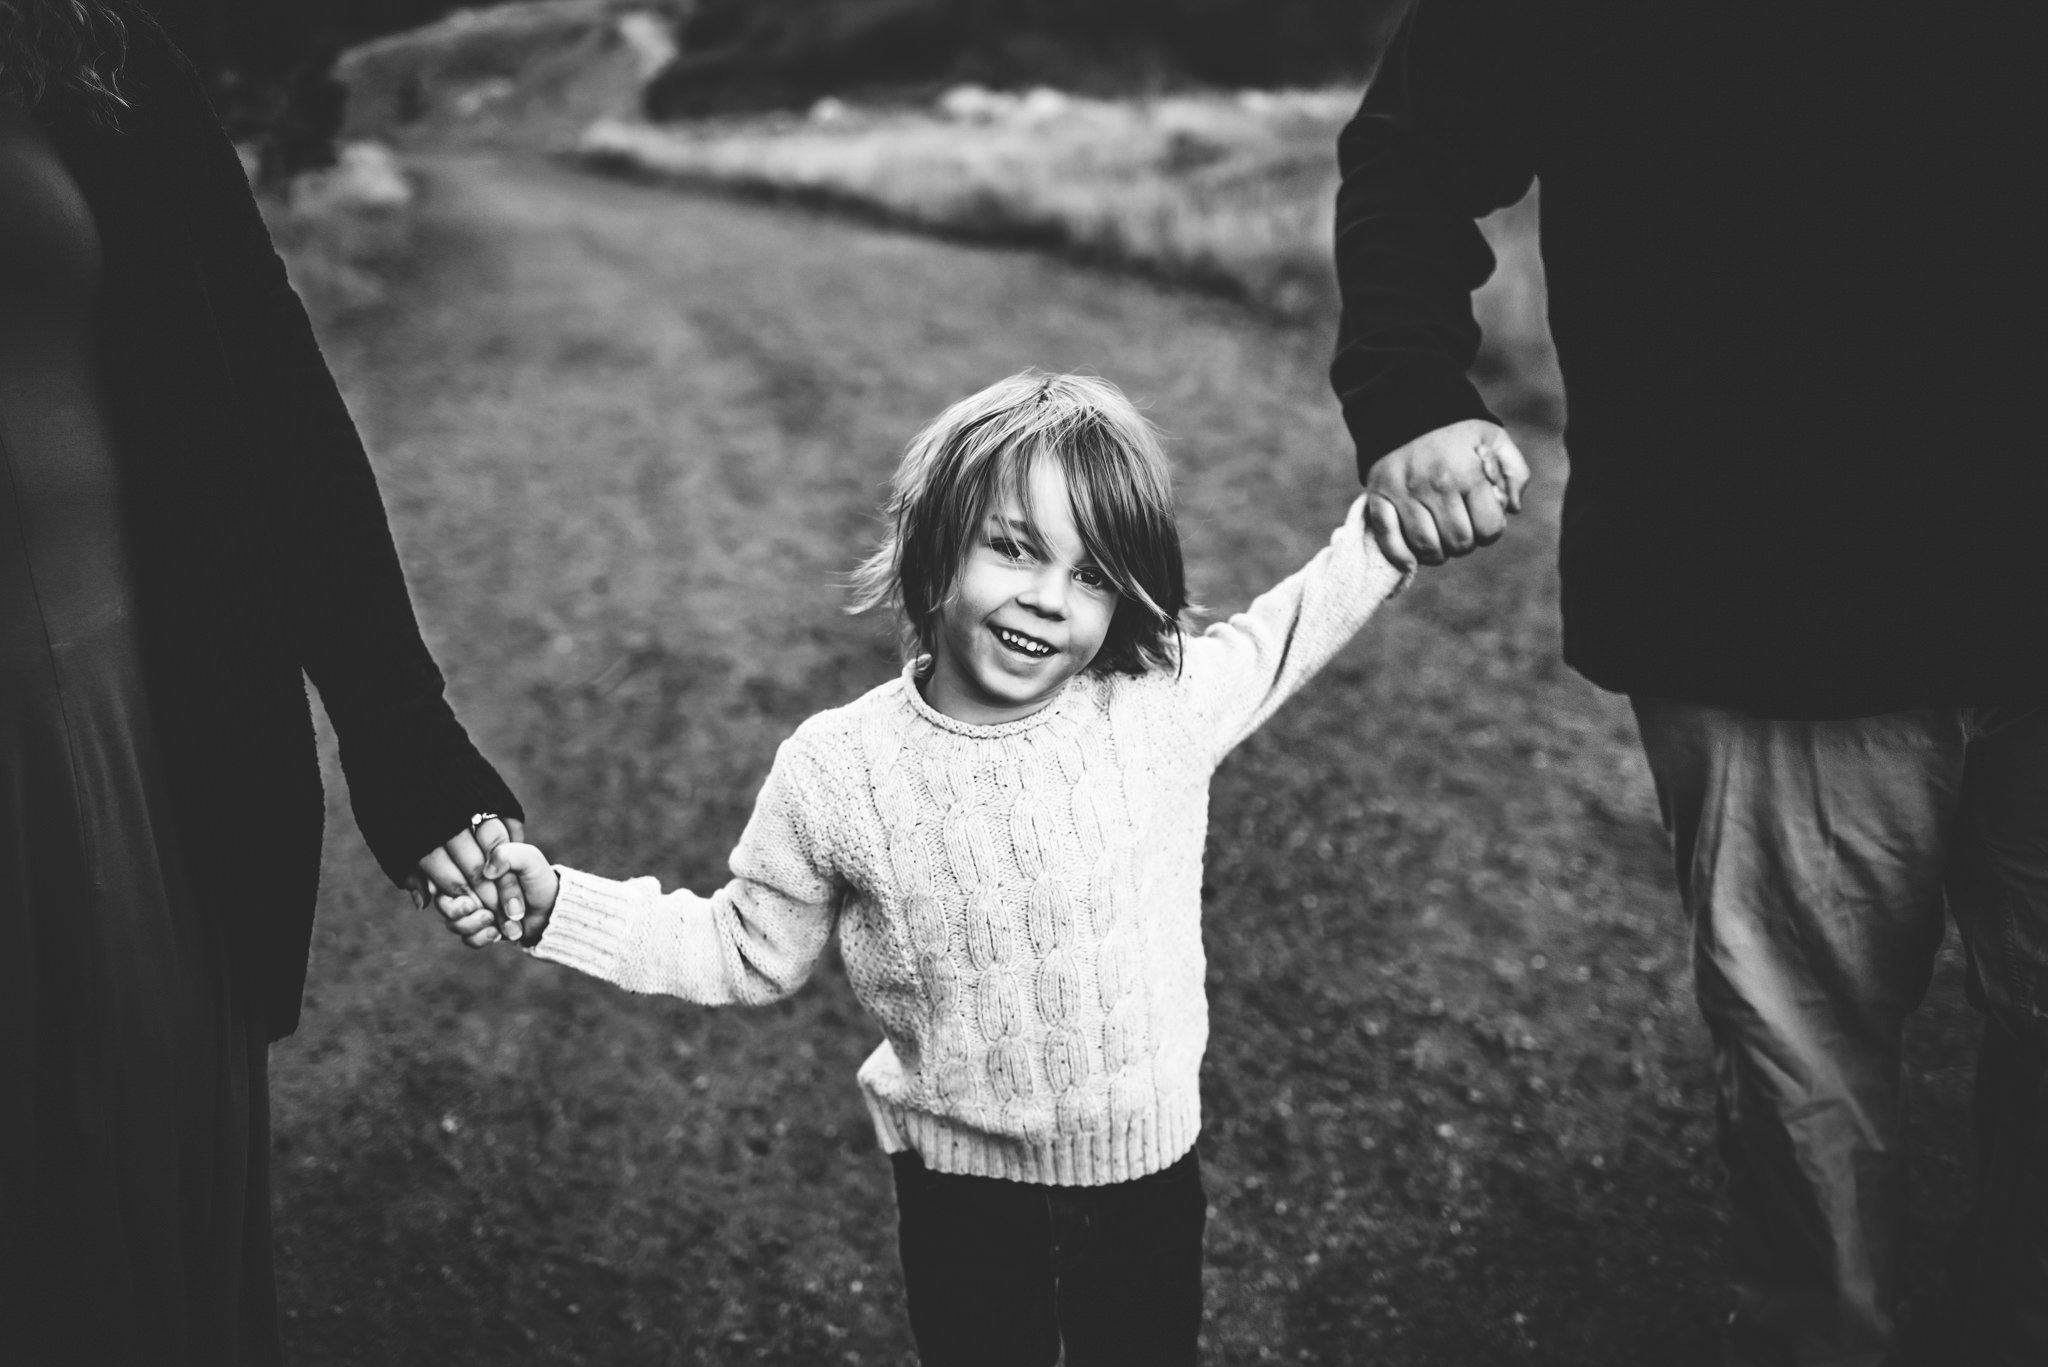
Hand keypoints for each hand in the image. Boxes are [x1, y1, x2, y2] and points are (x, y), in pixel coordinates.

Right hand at [433, 841, 560, 948]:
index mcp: (473, 861)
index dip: (463, 885)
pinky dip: (478, 937)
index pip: (449, 872)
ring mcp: (468, 905)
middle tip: (489, 912)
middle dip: (467, 909)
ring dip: (472, 924)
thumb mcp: (530, 859)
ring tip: (493, 921)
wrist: (551, 910)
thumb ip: (509, 855)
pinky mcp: (474, 926)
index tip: (484, 888)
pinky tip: (496, 933)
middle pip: (444, 899)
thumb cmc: (538, 879)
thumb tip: (487, 871)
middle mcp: (465, 883)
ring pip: (450, 919)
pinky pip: (464, 936)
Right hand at [1362, 419, 1529, 571]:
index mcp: (1469, 474)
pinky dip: (1400, 556)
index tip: (1482, 520)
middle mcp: (1436, 485)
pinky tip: (1410, 561)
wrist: (1407, 409)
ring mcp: (1404, 492)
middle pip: (1458, 543)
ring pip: (1425, 547)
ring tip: (1439, 541)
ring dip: (1436, 553)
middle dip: (1464, 543)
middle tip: (1460, 529)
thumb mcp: (1495, 440)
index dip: (1490, 531)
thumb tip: (1512, 508)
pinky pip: (1387, 538)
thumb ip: (1514, 473)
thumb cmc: (1458, 432)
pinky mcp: (1378, 496)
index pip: (1489, 530)